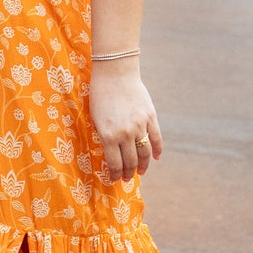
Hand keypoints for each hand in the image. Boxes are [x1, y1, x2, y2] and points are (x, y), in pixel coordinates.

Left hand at [88, 63, 162, 182]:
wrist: (115, 73)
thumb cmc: (100, 94)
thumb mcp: (95, 118)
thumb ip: (104, 136)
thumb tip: (110, 153)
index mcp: (108, 135)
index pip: (114, 164)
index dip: (114, 175)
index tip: (113, 180)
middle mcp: (125, 133)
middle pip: (131, 161)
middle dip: (128, 173)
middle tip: (127, 179)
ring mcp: (140, 125)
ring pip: (145, 153)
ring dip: (143, 166)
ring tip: (140, 172)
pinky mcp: (150, 117)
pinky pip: (156, 138)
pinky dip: (157, 150)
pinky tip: (155, 158)